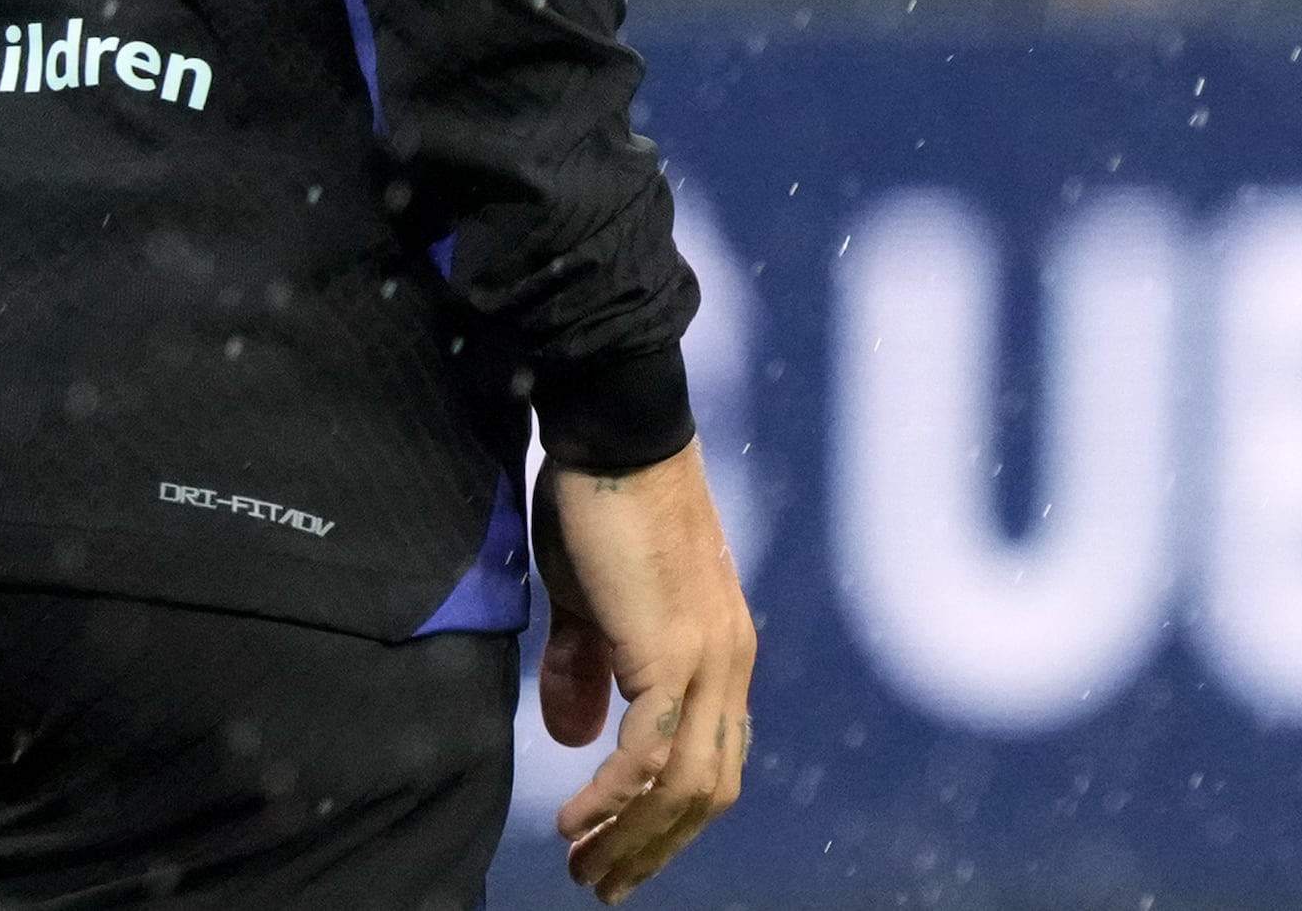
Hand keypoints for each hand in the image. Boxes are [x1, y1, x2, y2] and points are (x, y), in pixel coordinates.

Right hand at [535, 441, 753, 900]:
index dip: (671, 818)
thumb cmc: (601, 508)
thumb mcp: (589, 604)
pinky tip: (575, 817)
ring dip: (633, 837)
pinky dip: (613, 797)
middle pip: (709, 789)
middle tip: (601, 884)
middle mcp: (729, 660)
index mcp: (720, 649)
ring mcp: (710, 656)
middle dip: (654, 847)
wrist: (616, 434)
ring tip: (584, 867)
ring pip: (686, 784)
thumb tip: (572, 735)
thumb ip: (587, 669)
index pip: (715, 761)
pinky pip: (649, 751)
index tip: (624, 855)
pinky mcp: (673, 649)